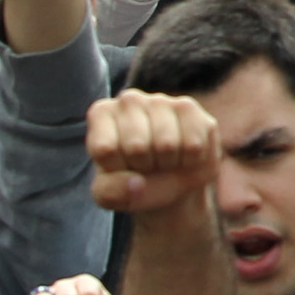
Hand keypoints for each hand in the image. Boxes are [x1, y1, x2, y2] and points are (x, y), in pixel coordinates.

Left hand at [85, 89, 220, 215]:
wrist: (170, 183)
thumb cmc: (132, 182)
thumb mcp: (110, 194)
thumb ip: (111, 192)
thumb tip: (137, 184)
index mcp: (102, 114)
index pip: (105, 148)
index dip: (117, 169)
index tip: (121, 167)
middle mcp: (130, 100)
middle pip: (136, 146)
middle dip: (144, 167)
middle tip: (145, 166)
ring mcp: (161, 100)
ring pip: (167, 144)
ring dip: (168, 164)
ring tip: (163, 160)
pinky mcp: (189, 108)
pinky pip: (193, 145)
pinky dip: (189, 160)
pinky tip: (182, 154)